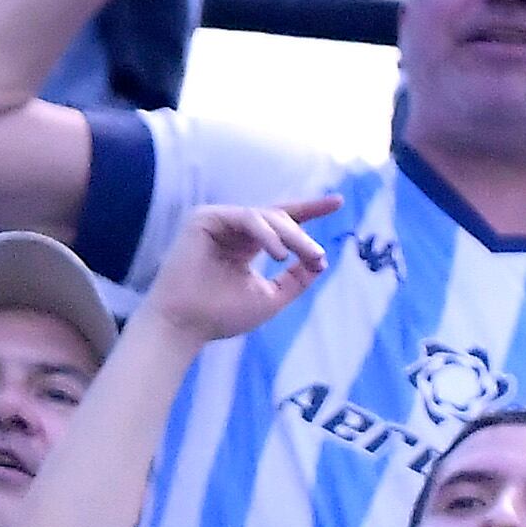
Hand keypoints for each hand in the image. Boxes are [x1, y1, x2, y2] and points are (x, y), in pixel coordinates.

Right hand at [137, 197, 342, 347]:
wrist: (187, 324)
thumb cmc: (223, 314)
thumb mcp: (272, 296)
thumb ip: (296, 278)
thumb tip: (320, 261)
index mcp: (248, 245)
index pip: (282, 222)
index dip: (310, 211)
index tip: (338, 202)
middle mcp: (234, 230)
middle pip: (279, 218)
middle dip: (303, 236)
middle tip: (317, 255)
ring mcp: (219, 222)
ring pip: (266, 216)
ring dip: (291, 235)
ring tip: (305, 256)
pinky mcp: (204, 219)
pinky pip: (246, 217)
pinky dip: (267, 233)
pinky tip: (279, 254)